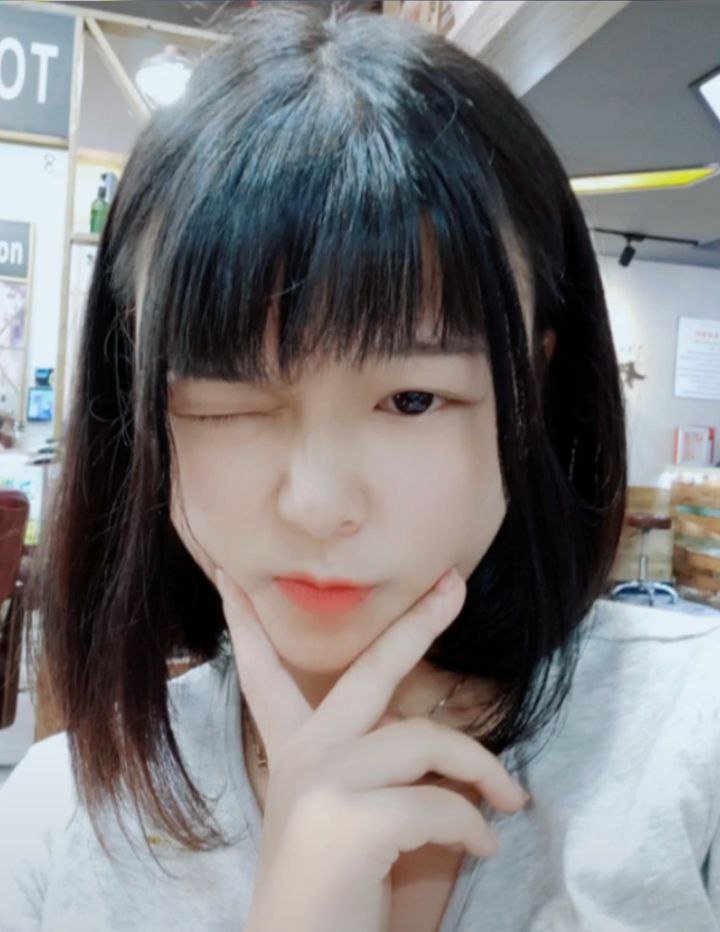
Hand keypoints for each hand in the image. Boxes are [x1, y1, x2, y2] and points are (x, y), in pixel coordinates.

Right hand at [215, 567, 527, 931]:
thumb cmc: (327, 897)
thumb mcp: (336, 819)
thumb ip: (366, 769)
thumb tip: (433, 739)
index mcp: (294, 754)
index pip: (263, 675)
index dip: (246, 625)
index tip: (229, 580)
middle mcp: (303, 756)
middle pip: (369, 670)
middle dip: (416, 622)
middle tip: (455, 584)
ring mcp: (321, 781)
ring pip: (424, 739)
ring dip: (480, 768)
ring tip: (508, 800)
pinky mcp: (348, 818)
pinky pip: (439, 802)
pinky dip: (473, 824)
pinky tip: (483, 845)